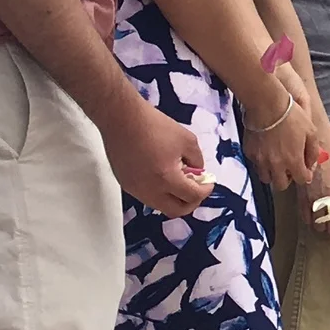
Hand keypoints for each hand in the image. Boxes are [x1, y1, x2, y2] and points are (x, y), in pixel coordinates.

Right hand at [99, 101, 211, 218]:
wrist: (122, 119)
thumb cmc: (155, 126)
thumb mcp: (187, 140)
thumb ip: (197, 160)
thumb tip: (198, 172)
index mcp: (166, 179)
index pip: (192, 197)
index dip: (205, 190)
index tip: (208, 182)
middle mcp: (149, 190)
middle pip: (176, 211)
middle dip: (191, 202)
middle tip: (197, 189)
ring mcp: (135, 189)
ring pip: (160, 205)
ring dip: (174, 198)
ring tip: (180, 180)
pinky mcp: (125, 184)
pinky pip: (147, 197)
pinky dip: (160, 192)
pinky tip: (163, 176)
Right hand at [242, 65, 321, 191]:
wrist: (267, 105)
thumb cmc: (293, 117)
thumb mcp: (311, 132)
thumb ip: (313, 151)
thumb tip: (311, 163)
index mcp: (293, 161)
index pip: (301, 180)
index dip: (305, 175)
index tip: (305, 169)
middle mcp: (276, 165)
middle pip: (281, 185)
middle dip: (287, 179)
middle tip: (289, 168)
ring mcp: (260, 160)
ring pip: (266, 178)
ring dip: (272, 174)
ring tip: (276, 162)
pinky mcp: (249, 153)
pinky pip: (256, 164)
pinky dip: (262, 162)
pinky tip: (266, 151)